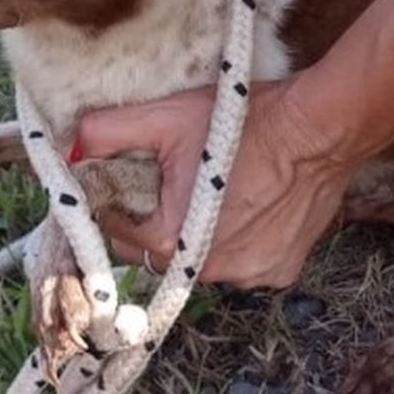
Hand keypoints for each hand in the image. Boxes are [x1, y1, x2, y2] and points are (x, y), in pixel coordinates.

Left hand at [73, 78, 360, 287]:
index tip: (127, 176)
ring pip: (200, 257)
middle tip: (172, 179)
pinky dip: (238, 240)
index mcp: (170, 241)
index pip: (116, 231)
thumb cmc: (246, 121)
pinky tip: (249, 205)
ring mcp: (247, 276)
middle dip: (155, 218)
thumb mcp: (167, 117)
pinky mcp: (279, 272)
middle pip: (158, 250)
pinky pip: (243, 261)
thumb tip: (72, 145)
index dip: (115, 200)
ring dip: (198, 232)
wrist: (321, 129)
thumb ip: (109, 132)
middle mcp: (207, 271)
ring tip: (214, 188)